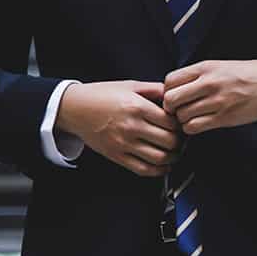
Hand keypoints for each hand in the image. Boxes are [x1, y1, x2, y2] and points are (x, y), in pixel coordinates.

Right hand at [55, 80, 183, 176]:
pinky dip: (159, 170)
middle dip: (180, 142)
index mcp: (137, 107)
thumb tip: (175, 95)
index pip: (171, 122)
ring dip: (173, 157)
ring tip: (175, 152)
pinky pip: (143, 169)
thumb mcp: (130, 85)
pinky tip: (163, 165)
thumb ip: (155, 89)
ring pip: (160, 158)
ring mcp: (124, 144)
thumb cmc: (102, 95)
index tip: (181, 124)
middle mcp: (131, 127)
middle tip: (181, 139)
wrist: (75, 108)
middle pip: (169, 141)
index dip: (181, 125)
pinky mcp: (117, 156)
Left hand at [163, 59, 256, 134]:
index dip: (167, 91)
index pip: (169, 80)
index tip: (175, 96)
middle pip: (171, 100)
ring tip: (192, 117)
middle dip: (171, 108)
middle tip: (179, 110)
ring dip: (182, 120)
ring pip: (182, 116)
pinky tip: (200, 124)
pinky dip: (192, 129)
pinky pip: (195, 127)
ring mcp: (217, 101)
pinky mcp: (225, 117)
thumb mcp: (220, 66)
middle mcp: (209, 83)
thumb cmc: (248, 73)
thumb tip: (175, 88)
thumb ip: (198, 75)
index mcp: (206, 67)